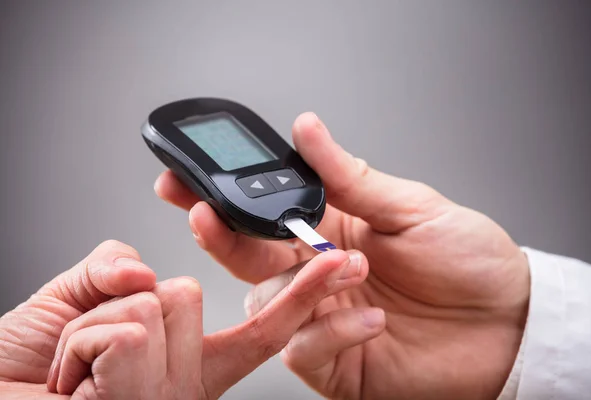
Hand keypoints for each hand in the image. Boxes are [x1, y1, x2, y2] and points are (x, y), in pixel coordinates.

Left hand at [1, 239, 357, 398]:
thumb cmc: (20, 374)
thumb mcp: (71, 304)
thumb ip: (113, 270)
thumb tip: (142, 273)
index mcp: (184, 367)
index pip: (261, 328)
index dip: (304, 296)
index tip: (340, 269)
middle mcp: (184, 387)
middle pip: (186, 294)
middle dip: (125, 305)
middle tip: (90, 358)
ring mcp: (166, 399)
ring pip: (157, 306)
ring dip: (91, 328)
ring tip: (72, 374)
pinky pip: (129, 329)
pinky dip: (80, 341)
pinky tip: (70, 385)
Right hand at [155, 112, 530, 399]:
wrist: (507, 327)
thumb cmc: (467, 262)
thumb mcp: (412, 208)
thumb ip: (350, 177)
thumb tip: (308, 129)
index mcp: (330, 228)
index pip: (264, 210)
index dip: (222, 195)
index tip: (188, 179)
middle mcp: (316, 273)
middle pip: (248, 257)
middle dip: (221, 235)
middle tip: (208, 215)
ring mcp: (321, 317)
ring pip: (268, 304)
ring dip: (300, 285)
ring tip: (348, 266)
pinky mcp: (333, 362)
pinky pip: (303, 349)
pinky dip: (332, 332)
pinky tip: (373, 319)